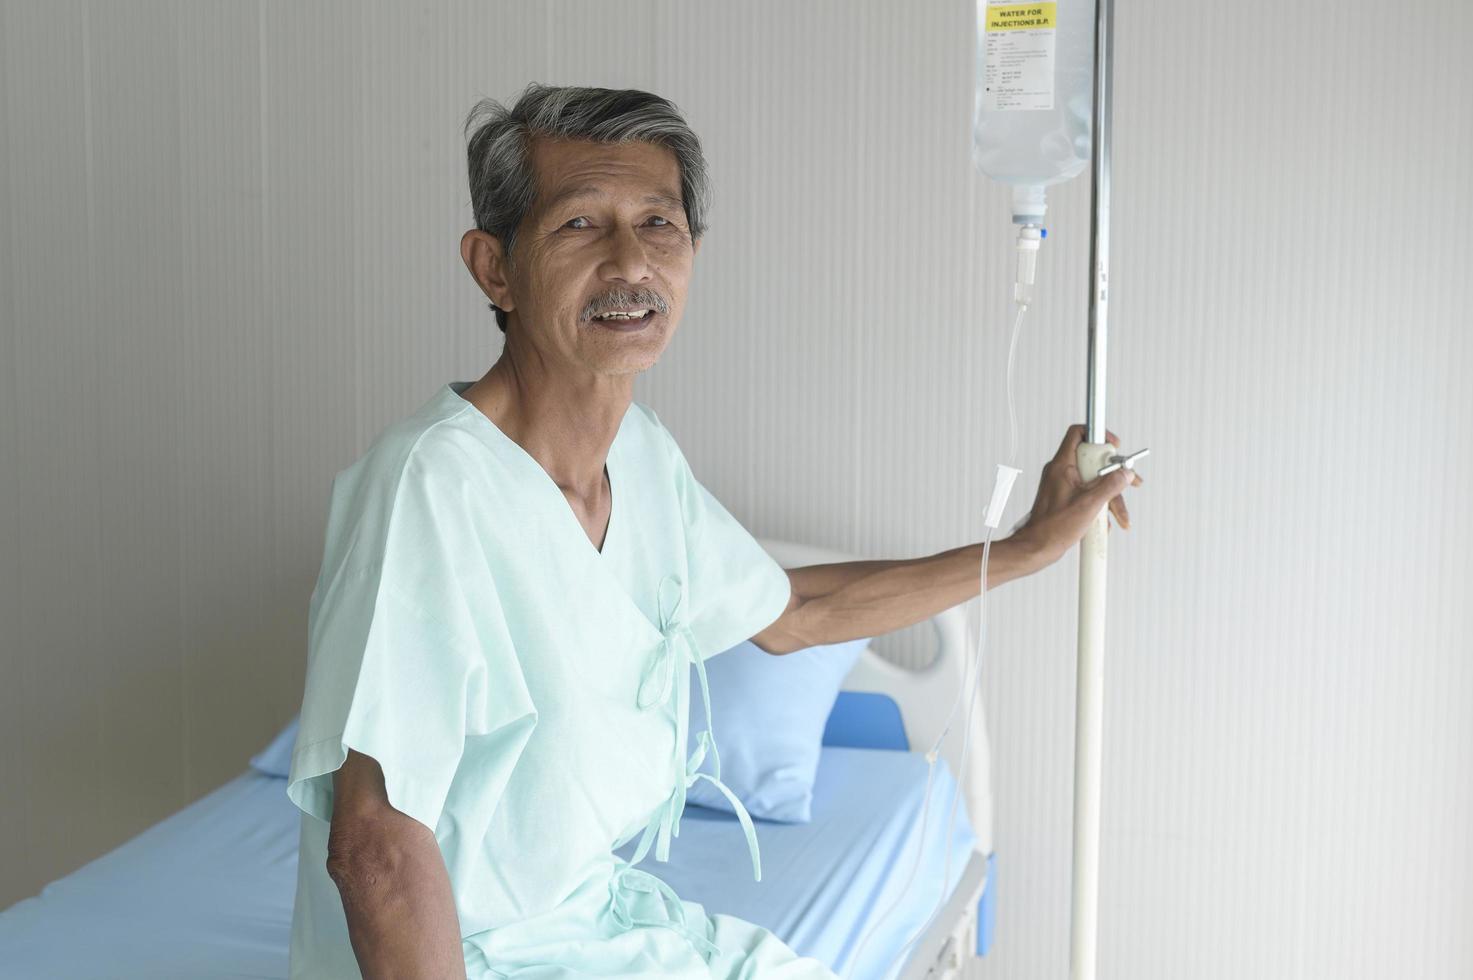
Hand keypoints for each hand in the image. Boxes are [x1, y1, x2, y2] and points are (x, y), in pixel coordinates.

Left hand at [1013, 424, 1142, 567]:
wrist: (1037, 547)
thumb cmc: (1053, 528)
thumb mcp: (1089, 504)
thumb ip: (1110, 485)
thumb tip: (1125, 473)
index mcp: (1062, 465)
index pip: (1078, 433)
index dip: (1100, 435)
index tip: (1116, 447)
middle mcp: (1062, 470)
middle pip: (1094, 460)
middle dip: (1114, 475)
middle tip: (1130, 483)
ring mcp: (1064, 483)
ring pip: (1094, 479)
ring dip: (1111, 496)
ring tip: (1121, 517)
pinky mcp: (1067, 496)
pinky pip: (1088, 492)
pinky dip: (1100, 504)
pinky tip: (1105, 521)